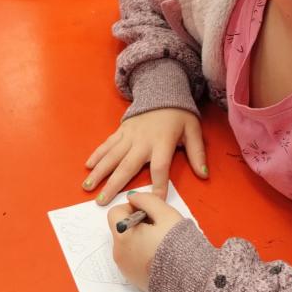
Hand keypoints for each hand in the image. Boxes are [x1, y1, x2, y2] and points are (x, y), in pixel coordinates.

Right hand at [83, 108, 206, 204]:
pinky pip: (108, 143)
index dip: (158, 185)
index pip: (160, 167)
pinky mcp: (122, 129)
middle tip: (101, 201)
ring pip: (112, 155)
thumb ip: (197, 153)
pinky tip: (88, 165)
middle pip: (126, 165)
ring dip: (99, 171)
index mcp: (162, 142)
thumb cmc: (179, 114)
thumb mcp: (193, 130)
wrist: (163, 89)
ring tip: (88, 186)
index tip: (155, 202)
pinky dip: (97, 154)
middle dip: (113, 184)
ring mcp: (129, 135)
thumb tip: (204, 174)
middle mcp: (143, 140)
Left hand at [108, 192, 184, 291]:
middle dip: (136, 223)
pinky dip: (140, 254)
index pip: (115, 212)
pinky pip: (131, 259)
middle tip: (158, 226)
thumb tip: (133, 197)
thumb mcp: (165, 213)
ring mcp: (124, 268)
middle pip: (121, 229)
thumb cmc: (177, 244)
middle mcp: (118, 253)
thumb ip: (146, 200)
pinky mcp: (132, 279)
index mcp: (123, 236)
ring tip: (160, 242)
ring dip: (138, 238)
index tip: (148, 212)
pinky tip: (159, 256)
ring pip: (126, 244)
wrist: (189, 278)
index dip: (131, 207)